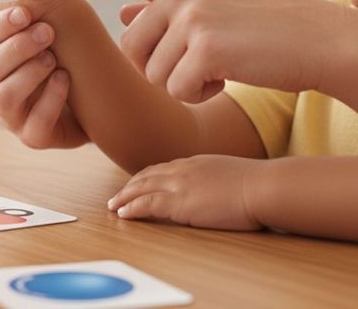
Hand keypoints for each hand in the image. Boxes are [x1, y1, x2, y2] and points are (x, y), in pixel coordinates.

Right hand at [0, 5, 87, 148]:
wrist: (97, 92)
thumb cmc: (67, 43)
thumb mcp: (50, 6)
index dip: (1, 26)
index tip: (24, 11)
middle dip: (18, 47)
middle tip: (47, 31)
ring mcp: (13, 112)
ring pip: (3, 98)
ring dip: (29, 74)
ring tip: (54, 59)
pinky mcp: (33, 135)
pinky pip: (33, 125)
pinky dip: (49, 100)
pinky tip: (65, 80)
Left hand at [40, 0, 352, 103]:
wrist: (317, 40)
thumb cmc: (263, 27)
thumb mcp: (212, 6)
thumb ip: (164, 9)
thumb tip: (122, 15)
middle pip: (130, 45)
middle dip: (156, 66)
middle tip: (197, 63)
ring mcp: (193, 12)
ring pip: (151, 69)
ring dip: (180, 81)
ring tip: (218, 66)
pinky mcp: (205, 43)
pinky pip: (176, 86)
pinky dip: (197, 94)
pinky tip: (225, 79)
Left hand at [108, 155, 264, 230]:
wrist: (261, 187)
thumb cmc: (256, 185)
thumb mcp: (230, 175)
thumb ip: (216, 179)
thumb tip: (217, 188)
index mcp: (194, 163)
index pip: (162, 168)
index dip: (146, 178)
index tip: (137, 184)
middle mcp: (182, 170)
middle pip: (146, 176)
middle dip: (130, 186)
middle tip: (118, 196)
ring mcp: (178, 184)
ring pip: (141, 188)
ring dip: (124, 198)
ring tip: (114, 206)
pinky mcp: (179, 202)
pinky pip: (147, 204)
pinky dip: (132, 208)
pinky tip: (124, 214)